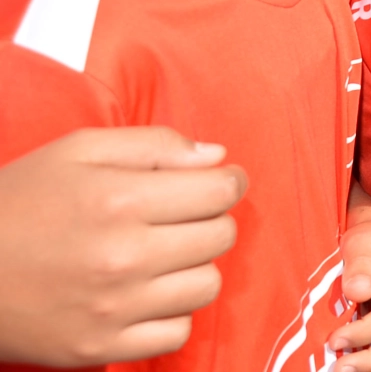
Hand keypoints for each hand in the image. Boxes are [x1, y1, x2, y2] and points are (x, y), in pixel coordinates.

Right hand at [0, 126, 244, 365]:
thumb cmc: (19, 203)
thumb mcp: (78, 151)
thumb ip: (154, 145)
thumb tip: (216, 158)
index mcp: (119, 199)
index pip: (219, 191)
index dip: (228, 181)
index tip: (219, 182)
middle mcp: (123, 256)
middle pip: (221, 236)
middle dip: (211, 219)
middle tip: (182, 217)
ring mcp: (114, 308)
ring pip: (207, 285)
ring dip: (194, 266)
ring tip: (162, 255)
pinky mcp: (101, 346)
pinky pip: (178, 332)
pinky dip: (172, 312)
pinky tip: (146, 292)